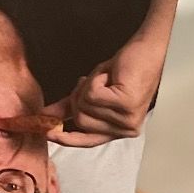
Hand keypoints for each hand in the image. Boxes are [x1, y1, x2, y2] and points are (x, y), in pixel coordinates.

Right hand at [47, 36, 165, 146]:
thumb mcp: (94, 91)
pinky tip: (110, 75)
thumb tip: (46, 117)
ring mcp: (127, 119)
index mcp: (120, 130)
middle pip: (80, 121)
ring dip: (89, 86)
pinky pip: (92, 95)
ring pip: (85, 107)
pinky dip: (95, 80)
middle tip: (92, 83)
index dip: (67, 138)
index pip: (88, 141)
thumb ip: (72, 106)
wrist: (146, 51)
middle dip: (79, 98)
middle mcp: (126, 129)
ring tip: (105, 78)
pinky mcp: (125, 104)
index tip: (48, 133)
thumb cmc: (124, 71)